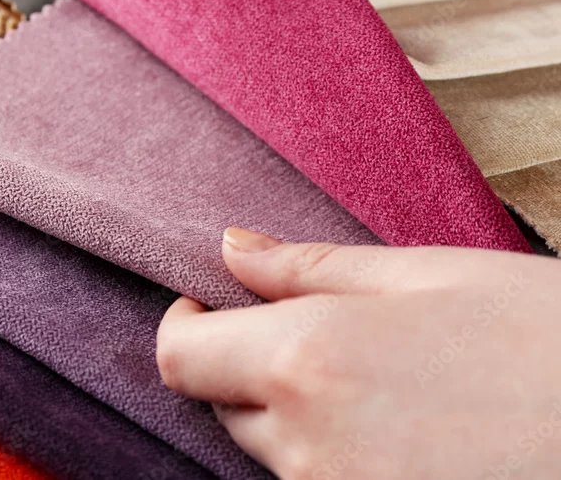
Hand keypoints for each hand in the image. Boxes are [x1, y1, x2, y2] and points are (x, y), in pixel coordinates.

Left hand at [157, 228, 560, 478]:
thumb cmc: (547, 337)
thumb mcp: (428, 276)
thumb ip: (308, 269)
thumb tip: (230, 250)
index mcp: (309, 361)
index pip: (181, 358)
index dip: (183, 325)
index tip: (208, 304)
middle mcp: (308, 446)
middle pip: (222, 405)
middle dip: (243, 366)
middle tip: (314, 334)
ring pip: (271, 452)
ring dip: (293, 414)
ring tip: (381, 383)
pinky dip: (333, 455)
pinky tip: (401, 429)